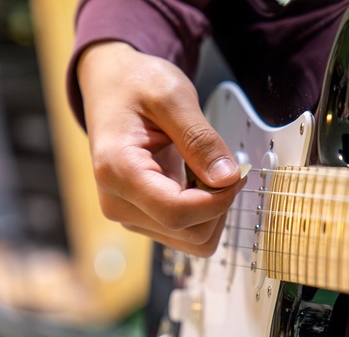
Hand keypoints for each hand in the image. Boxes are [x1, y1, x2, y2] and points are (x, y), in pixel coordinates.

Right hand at [77, 42, 244, 255]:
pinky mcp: (142, 218)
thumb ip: (201, 139)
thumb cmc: (135, 85)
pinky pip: (187, 232)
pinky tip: (197, 180)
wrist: (110, 86)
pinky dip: (204, 212)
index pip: (178, 213)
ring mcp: (129, 215)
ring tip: (206, 170)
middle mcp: (118, 203)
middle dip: (220, 204)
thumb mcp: (173, 96)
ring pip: (193, 240)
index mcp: (118, 172)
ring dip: (213, 210)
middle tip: (226, 166)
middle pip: (191, 234)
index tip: (238, 173)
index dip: (219, 200)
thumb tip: (227, 179)